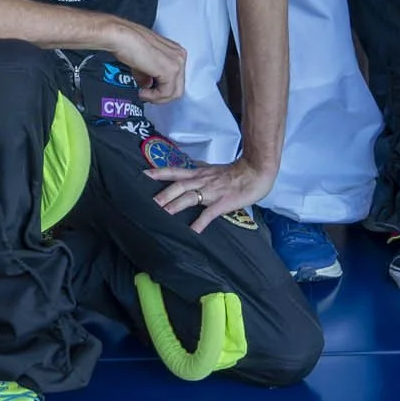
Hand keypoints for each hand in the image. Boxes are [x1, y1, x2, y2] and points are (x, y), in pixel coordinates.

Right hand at [110, 25, 187, 102]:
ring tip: (142, 93)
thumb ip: (149, 75)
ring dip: (156, 97)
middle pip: (177, 89)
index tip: (147, 91)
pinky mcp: (171, 70)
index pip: (176, 81)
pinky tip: (142, 91)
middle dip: (160, 96)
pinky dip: (153, 96)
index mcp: (175, 52)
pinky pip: (166, 93)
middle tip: (145, 94)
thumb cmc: (127, 43)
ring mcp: (177, 63)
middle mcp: (180, 56)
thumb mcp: (143, 62)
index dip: (160, 90)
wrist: (121, 38)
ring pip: (174, 93)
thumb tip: (147, 85)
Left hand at [144, 155, 276, 233]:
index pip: (175, 171)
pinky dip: (200, 222)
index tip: (143, 175)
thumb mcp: (212, 169)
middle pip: (179, 185)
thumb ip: (199, 171)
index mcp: (199, 173)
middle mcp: (202, 180)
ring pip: (190, 197)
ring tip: (163, 213)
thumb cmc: (236, 172)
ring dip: (176, 204)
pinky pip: (210, 213)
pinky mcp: (223, 202)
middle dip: (163, 194)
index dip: (159, 173)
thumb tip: (186, 170)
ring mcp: (212, 191)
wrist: (256, 171)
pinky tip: (192, 231)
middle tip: (149, 202)